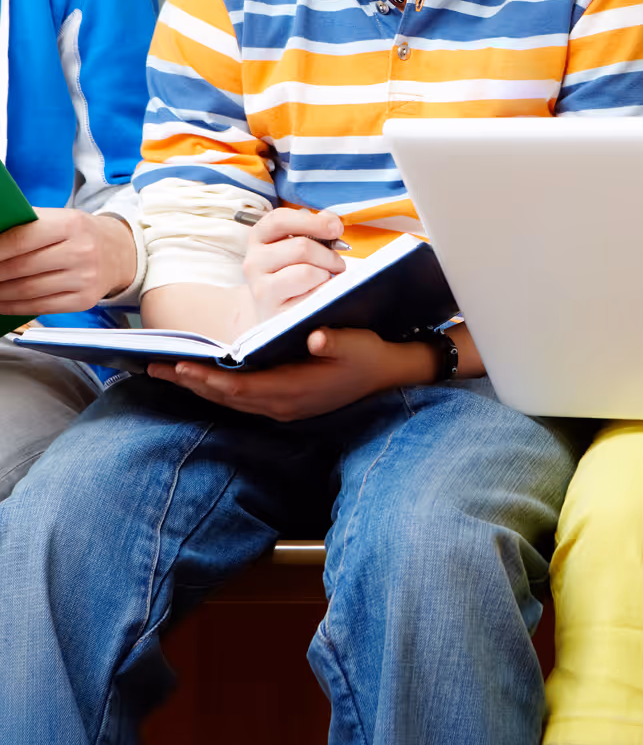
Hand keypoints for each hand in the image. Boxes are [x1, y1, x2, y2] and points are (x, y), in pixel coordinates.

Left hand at [0, 209, 135, 314]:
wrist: (121, 252)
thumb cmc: (81, 234)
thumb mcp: (60, 219)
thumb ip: (26, 226)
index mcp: (72, 224)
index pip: (21, 239)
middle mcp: (82, 252)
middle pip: (20, 268)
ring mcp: (85, 279)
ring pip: (27, 290)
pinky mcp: (84, 300)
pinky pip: (40, 307)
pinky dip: (13, 306)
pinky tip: (0, 301)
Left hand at [145, 326, 436, 420]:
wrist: (387, 375)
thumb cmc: (369, 356)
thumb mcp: (357, 344)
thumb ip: (336, 341)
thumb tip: (316, 337)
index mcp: (294, 390)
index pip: (239, 387)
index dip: (208, 377)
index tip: (179, 364)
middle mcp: (282, 405)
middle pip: (225, 396)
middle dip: (190, 382)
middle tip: (153, 366)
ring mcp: (282, 407)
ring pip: (230, 399)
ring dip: (199, 386)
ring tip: (168, 369)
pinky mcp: (284, 402)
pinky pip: (241, 398)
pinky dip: (217, 387)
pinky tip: (203, 375)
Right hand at [242, 208, 346, 322]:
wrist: (278, 312)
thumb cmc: (294, 273)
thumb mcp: (298, 245)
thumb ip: (314, 228)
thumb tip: (331, 221)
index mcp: (259, 238)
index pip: (280, 219)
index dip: (313, 221)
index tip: (336, 228)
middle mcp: (253, 260)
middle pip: (302, 246)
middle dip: (329, 255)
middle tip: (336, 263)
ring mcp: (259, 286)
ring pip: (308, 271)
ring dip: (327, 274)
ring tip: (325, 278)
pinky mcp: (273, 309)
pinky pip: (311, 294)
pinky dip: (323, 291)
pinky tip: (315, 294)